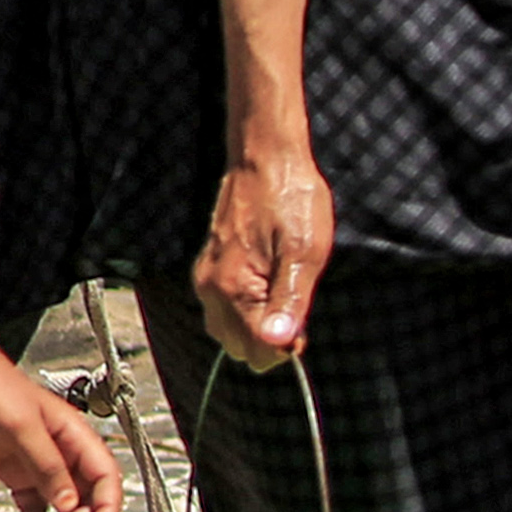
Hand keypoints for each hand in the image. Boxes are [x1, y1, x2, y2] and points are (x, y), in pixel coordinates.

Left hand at [0, 346, 124, 511]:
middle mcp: (61, 451)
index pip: (105, 479)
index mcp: (74, 434)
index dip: (108, 511)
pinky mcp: (13, 469)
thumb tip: (70, 505)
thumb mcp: (21, 426)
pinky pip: (31, 505)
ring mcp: (36, 462)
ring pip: (59, 507)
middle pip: (85, 499)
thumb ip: (47, 466)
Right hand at [196, 146, 333, 367]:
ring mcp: (206, 277)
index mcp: (232, 288)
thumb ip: (290, 302)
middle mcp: (210, 288)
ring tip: (282, 292)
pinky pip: (223, 309)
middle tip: (294, 304)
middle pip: (238, 348)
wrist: (266, 160)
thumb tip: (278, 344)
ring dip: (257, 326)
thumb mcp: (304, 253)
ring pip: (228, 331)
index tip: (304, 320)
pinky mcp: (210, 266)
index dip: (287, 344)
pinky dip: (246, 311)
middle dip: (269, 338)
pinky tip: (267, 284)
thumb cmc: (291, 201)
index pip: (257, 351)